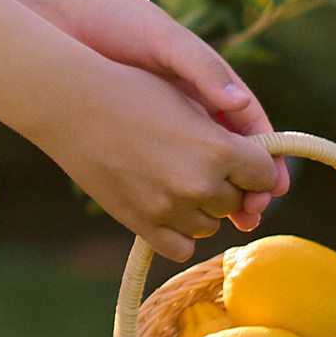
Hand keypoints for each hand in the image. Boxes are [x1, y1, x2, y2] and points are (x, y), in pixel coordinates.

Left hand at [34, 0, 285, 229]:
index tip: (274, 186)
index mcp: (209, 85)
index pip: (250, 130)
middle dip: (246, 189)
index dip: (266, 160)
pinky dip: (174, 197)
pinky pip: (163, 175)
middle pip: (232, 160)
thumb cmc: (119, 21)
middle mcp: (193, 111)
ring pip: (201, 173)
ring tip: (224, 223)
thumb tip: (240, 101)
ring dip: (216, 200)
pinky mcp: (136, 142)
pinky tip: (176, 215)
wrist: (65, 19)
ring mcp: (164, 129)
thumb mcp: (162, 39)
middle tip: (250, 215)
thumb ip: (201, 67)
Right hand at [39, 40, 286, 263]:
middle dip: (227, 184)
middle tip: (198, 160)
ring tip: (174, 176)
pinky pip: (182, 246)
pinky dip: (179, 230)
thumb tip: (265, 172)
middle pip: (237, 201)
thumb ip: (229, 136)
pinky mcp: (142, 225)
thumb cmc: (131, 90)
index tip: (243, 160)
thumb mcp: (188, 101)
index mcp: (218, 149)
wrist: (70, 103)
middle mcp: (199, 184)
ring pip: (210, 225)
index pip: (264, 175)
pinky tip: (164, 204)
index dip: (256, 165)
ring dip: (202, 207)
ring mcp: (170, 209)